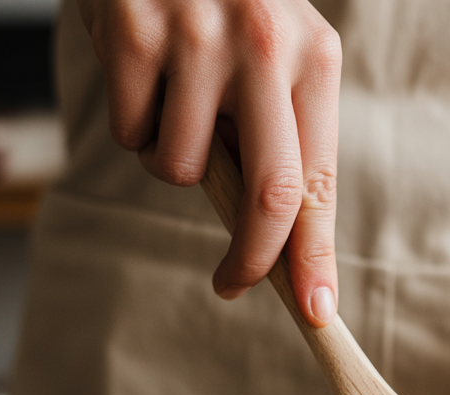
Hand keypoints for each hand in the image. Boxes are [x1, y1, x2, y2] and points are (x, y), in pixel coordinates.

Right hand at [77, 0, 341, 324]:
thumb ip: (276, 141)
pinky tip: (140, 72)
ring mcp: (197, 34)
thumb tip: (272, 248)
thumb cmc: (220, 10)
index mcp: (314, 59)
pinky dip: (131, 123)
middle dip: (252, 257)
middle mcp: (265, 42)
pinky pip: (130, 132)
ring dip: (171, 160)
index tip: (316, 309)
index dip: (315, 255)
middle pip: (270, 193)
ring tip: (172, 101)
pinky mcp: (133, 29)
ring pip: (182, 169)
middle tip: (232, 285)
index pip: (319, 182)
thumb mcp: (270, 59)